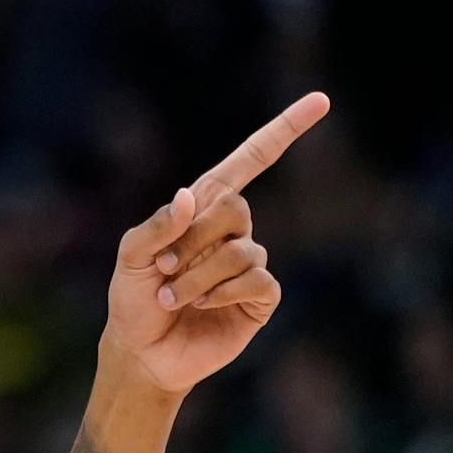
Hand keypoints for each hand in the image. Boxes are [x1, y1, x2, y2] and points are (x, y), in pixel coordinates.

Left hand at [105, 92, 328, 396]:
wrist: (143, 352)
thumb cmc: (133, 299)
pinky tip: (202, 306)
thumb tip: (189, 196)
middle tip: (164, 268)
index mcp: (203, 208)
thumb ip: (156, 225)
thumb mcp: (130, 257)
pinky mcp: (260, 298)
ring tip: (170, 297)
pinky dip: (222, 293)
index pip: (250, 161)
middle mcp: (232, 231)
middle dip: (194, 240)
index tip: (321, 101)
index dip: (283, 130)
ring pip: (241, 252)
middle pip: (235, 209)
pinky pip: (258, 280)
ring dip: (197, 277)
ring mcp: (249, 263)